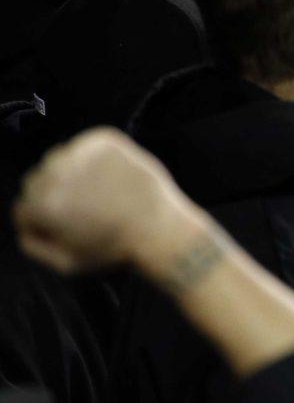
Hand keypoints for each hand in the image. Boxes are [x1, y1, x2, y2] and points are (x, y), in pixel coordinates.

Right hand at [13, 127, 202, 274]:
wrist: (161, 227)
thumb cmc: (115, 249)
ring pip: (58, 159)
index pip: (23, 207)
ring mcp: (79, 153)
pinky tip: (111, 175)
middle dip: (54, 194)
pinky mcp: (102, 139)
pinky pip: (85, 145)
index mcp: (40, 204)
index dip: (45, 220)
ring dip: (71, 173)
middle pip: (37, 180)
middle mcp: (55, 174)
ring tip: (100, 192)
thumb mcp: (66, 264)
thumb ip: (33, 245)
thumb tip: (23, 225)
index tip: (68, 226)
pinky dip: (93, 157)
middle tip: (85, 208)